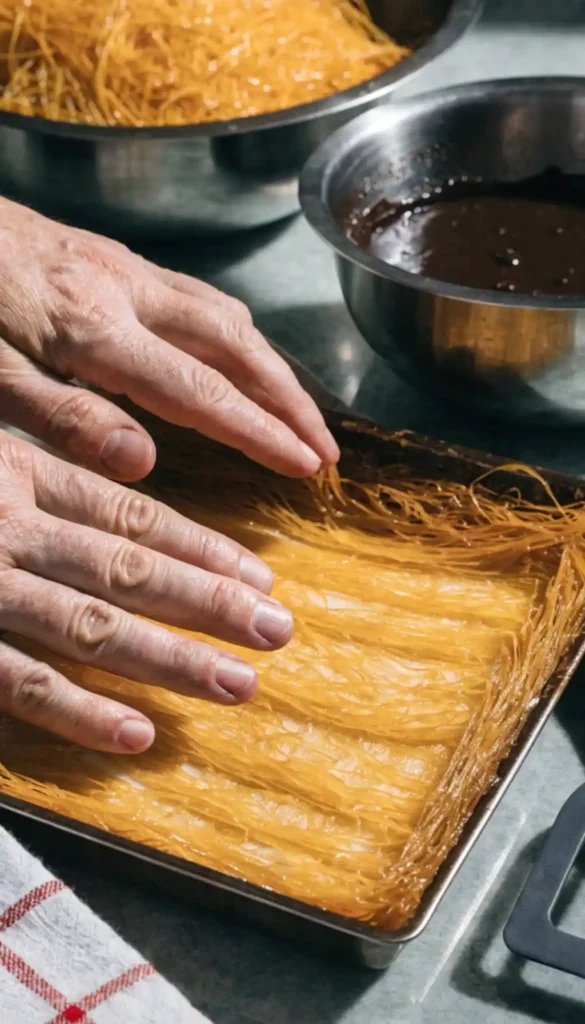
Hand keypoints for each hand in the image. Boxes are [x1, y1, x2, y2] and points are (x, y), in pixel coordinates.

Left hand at [0, 198, 338, 479]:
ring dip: (272, 367)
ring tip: (299, 413)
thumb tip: (144, 463)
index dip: (261, 432)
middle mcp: (128, 292)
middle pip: (236, 347)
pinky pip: (200, 296)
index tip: (306, 465)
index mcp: (96, 330)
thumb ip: (65, 419)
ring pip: (226, 316)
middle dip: (289, 401)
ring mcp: (126, 270)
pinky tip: (241, 354)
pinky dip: (238, 334)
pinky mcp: (117, 260)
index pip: (202, 393)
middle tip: (324, 448)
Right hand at [0, 430, 292, 751]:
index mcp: (19, 473)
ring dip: (171, 659)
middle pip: (126, 567)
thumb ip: (46, 478)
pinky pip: (22, 684)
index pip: (129, 516)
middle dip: (209, 602)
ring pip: (91, 627)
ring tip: (240, 684)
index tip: (260, 577)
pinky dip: (81, 713)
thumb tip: (132, 483)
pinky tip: (141, 734)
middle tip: (277, 630)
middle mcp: (8, 526)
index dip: (201, 548)